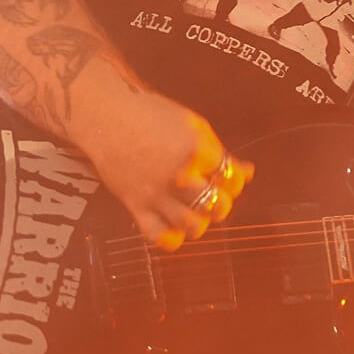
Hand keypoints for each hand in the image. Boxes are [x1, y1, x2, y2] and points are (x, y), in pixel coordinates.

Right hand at [73, 77, 253, 249]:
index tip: (228, 177)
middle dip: (222, 203)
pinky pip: (158, 236)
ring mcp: (157, 193)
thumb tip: (246, 171)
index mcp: (196, 150)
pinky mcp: (136, 205)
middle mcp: (179, 175)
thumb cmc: (150, 114)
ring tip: (196, 212)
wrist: (106, 116)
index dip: (236, 179)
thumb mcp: (192, 125)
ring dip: (201, 222)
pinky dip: (171, 238)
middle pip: (217, 204)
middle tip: (214, 195)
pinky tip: (174, 227)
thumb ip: (218, 150)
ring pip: (193, 226)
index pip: (230, 177)